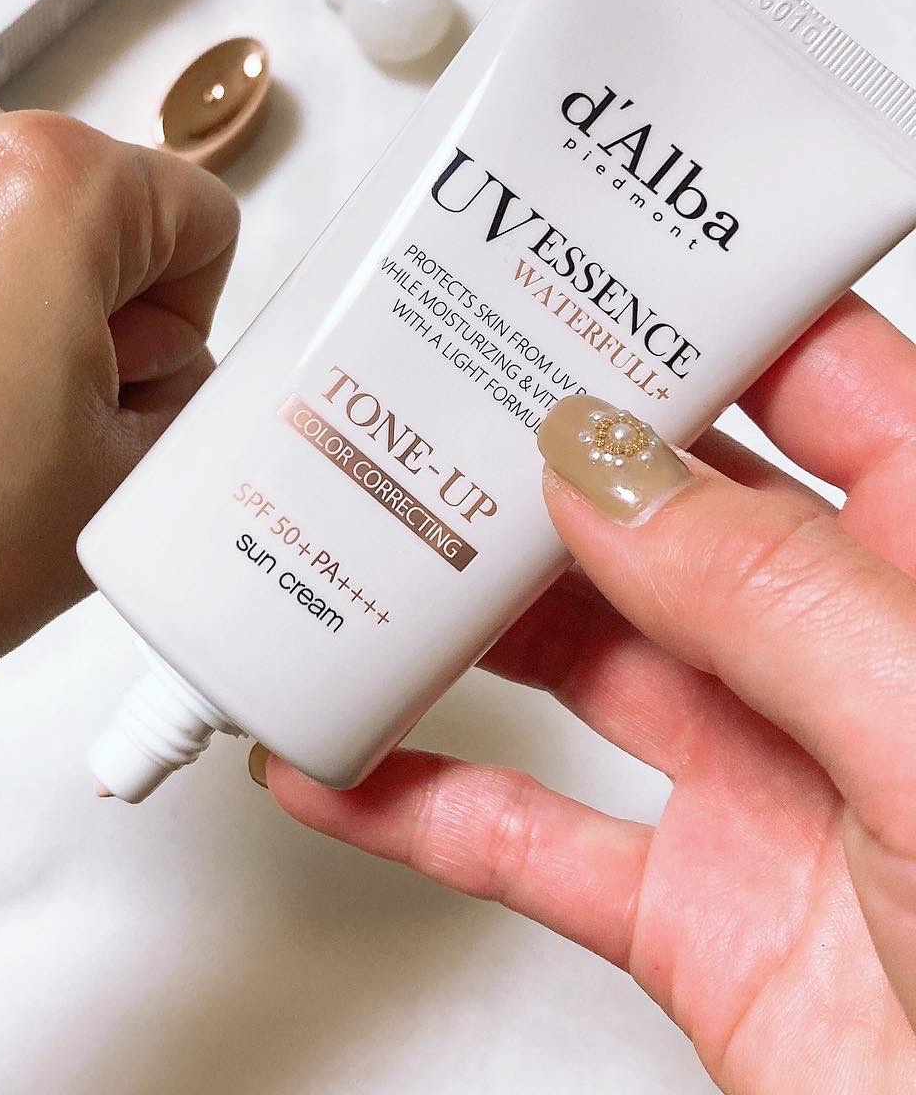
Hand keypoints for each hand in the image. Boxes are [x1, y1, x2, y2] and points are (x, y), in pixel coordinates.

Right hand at [262, 293, 915, 1092]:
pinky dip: (416, 801)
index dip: (693, 318)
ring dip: (454, 618)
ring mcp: (760, 779)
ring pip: (571, 660)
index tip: (570, 271)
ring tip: (351, 556)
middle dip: (532, 460)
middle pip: (654, 515)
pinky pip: (523, 835)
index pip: (813, 384)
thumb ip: (774, 590)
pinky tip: (334, 762)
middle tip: (416, 402)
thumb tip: (605, 468)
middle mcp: (843, 661)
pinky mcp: (689, 906)